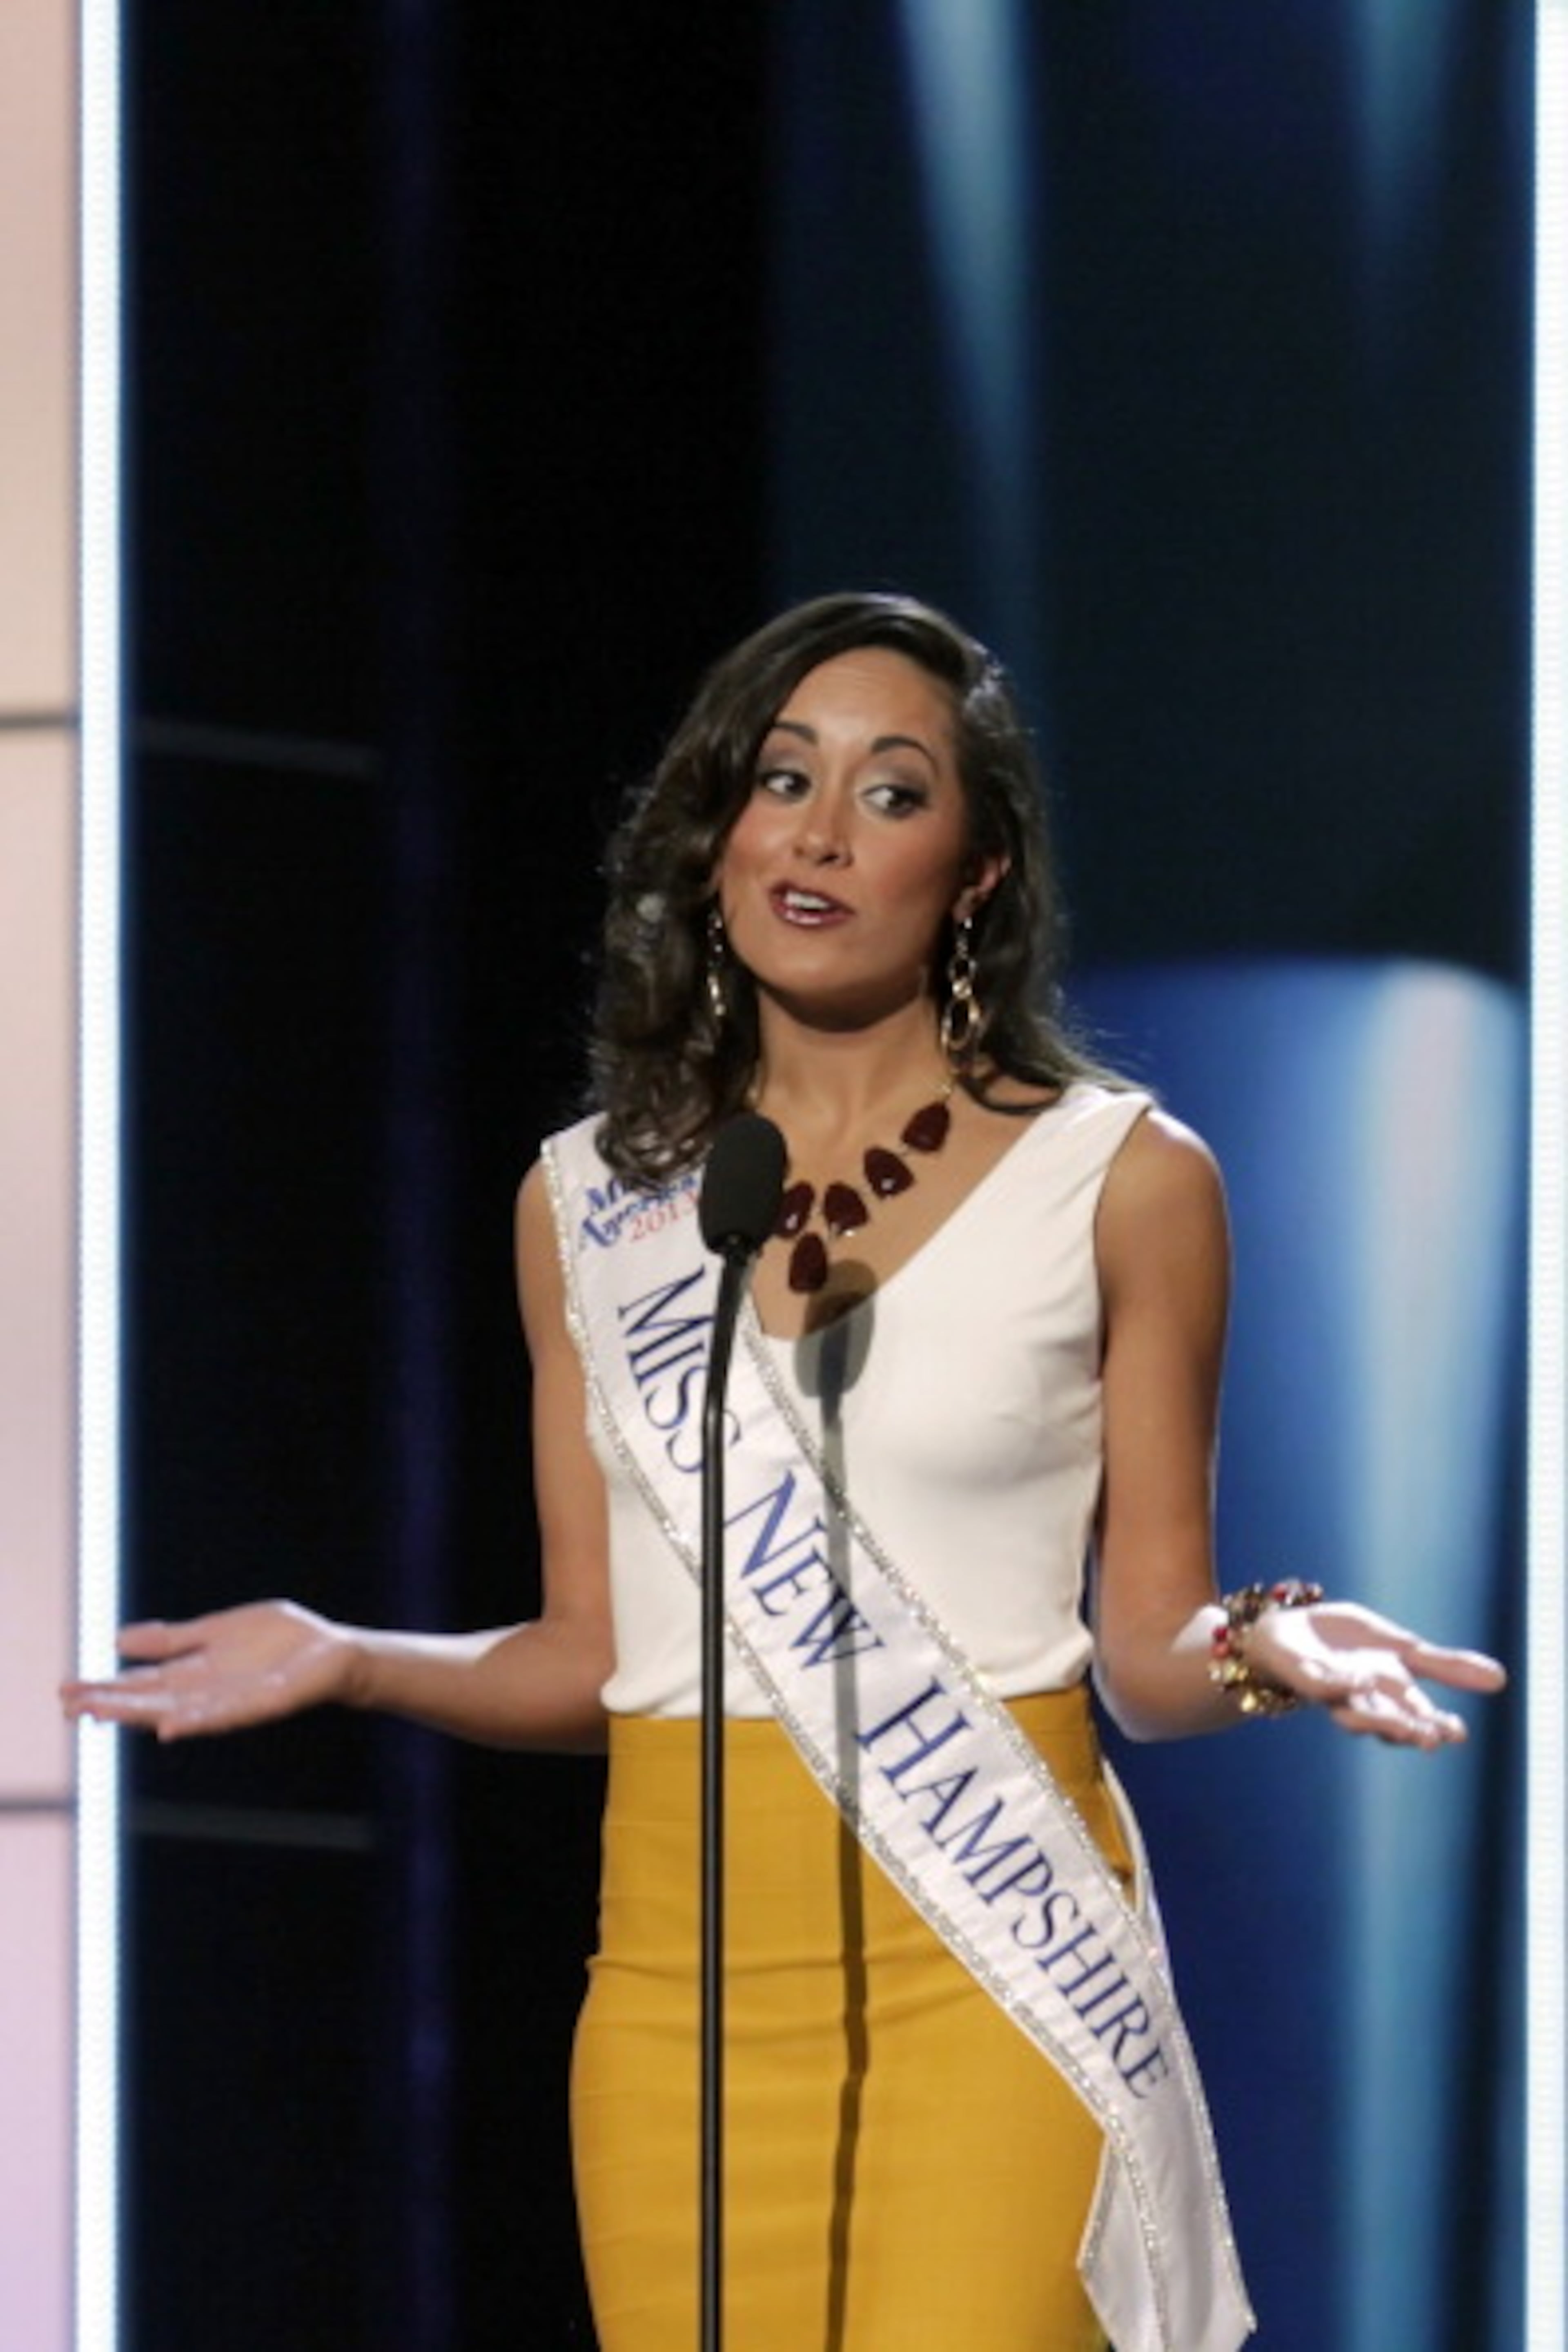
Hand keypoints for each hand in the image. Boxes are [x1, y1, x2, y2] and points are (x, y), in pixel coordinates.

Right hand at [60, 1601, 356, 1741]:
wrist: (333, 1653)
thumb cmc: (281, 1641)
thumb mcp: (218, 1631)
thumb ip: (174, 1640)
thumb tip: (118, 1641)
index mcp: (196, 1673)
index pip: (142, 1683)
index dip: (105, 1687)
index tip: (66, 1691)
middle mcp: (208, 1693)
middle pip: (150, 1700)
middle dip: (111, 1703)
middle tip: (68, 1706)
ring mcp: (232, 1701)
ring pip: (178, 1712)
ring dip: (141, 1716)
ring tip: (105, 1715)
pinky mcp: (262, 1704)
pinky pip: (223, 1716)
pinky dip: (194, 1722)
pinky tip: (168, 1726)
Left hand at [1241, 1600, 1505, 1748]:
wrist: (1288, 1632)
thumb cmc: (1346, 1645)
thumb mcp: (1400, 1647)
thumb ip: (1445, 1664)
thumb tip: (1501, 1679)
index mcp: (1389, 1692)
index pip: (1417, 1716)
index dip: (1435, 1726)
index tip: (1456, 1733)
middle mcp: (1362, 1699)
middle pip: (1389, 1722)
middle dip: (1409, 1730)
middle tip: (1430, 1739)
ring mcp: (1331, 1691)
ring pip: (1355, 1714)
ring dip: (1377, 1720)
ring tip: (1401, 1724)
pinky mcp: (1303, 1677)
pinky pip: (1320, 1685)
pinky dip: (1339, 1685)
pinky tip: (1358, 1681)